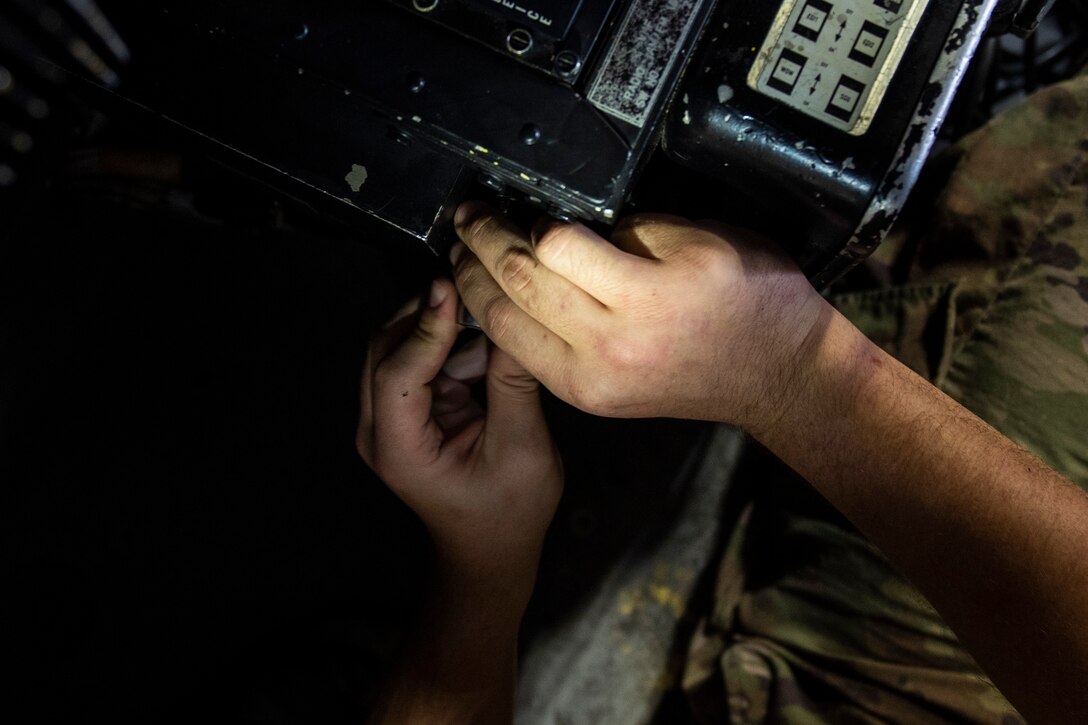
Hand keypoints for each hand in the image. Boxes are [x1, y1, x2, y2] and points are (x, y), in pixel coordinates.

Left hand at [357, 278, 562, 583]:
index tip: (454, 289)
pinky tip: (487, 340)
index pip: (395, 373)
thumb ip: (512, 382)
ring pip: (400, 347)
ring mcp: (388, 418)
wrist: (491, 547)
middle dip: (428, 315)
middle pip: (386, 350)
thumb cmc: (508, 511)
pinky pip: (421, 360)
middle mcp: (379, 430)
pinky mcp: (407, 409)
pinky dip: (451, 344)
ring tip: (489, 310)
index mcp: (398, 449)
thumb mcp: (522, 448)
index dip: (424, 328)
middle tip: (474, 284)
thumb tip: (512, 319)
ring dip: (443, 327)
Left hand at [450, 204, 832, 433]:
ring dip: (475, 286)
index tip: (518, 202)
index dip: (529, 220)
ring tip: (463, 255)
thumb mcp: (706, 239)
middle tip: (467, 217)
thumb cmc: (754, 300)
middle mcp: (614, 346)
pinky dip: (500, 322)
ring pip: (507, 327)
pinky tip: (492, 297)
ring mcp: (594, 381)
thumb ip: (631, 229)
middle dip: (482, 244)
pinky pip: (524, 355)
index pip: (556, 248)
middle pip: (520, 285)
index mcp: (649, 297)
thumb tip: (566, 226)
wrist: (778, 376)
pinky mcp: (588, 399)